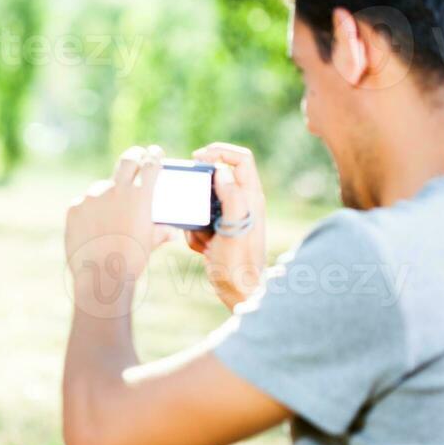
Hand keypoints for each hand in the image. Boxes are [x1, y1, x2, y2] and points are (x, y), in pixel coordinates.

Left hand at [65, 146, 175, 315]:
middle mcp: (116, 189)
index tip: (154, 153)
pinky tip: (92, 228)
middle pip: (127, 160)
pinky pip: (84, 204)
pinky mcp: (74, 207)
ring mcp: (92, 197)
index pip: (150, 164)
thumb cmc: (130, 262)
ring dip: (108, 194)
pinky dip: (90, 211)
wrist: (100, 277)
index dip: (154, 156)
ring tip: (109, 216)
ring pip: (102, 188)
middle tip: (136, 157)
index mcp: (141, 195)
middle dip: (134, 156)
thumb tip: (170, 233)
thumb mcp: (149, 244)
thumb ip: (159, 232)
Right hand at [186, 143, 267, 309]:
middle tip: (191, 205)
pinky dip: (195, 233)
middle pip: (218, 177)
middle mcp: (244, 203)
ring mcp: (231, 217)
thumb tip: (221, 171)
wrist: (239, 293)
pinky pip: (200, 220)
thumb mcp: (233, 231)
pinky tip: (202, 249)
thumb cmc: (238, 265)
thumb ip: (231, 198)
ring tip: (201, 238)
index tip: (197, 159)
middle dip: (199, 192)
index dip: (219, 151)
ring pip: (204, 201)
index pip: (241, 158)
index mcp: (252, 198)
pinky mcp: (220, 230)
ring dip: (195, 217)